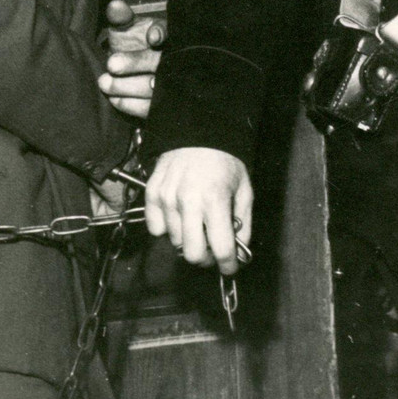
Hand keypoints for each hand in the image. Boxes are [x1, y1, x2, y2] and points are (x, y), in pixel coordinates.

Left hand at [97, 0, 164, 119]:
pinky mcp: (162, 106)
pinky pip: (149, 109)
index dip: (162, 34)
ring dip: (127, 86)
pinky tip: (113, 98)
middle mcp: (173, 61)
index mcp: (167, 37)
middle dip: (136, 62)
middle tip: (111, 64)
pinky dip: (130, 104)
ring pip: (154, 88)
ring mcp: (170, 86)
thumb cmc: (134, 45)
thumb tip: (114, 5)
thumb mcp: (128, 28)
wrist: (136, 74)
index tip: (152, 37)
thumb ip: (121, 17)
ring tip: (104, 83)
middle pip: (160, 62)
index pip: (170, 33)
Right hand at [144, 147, 252, 275]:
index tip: (230, 267)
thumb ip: (244, 223)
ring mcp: (167, 198)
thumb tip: (239, 251)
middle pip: (191, 254)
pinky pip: (155, 228)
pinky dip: (167, 228)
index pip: (221, 249)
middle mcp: (188, 201)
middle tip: (212, 249)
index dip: (228, 265)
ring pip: (174, 242)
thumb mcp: (245, 190)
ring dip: (188, 239)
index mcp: (215, 200)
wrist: (199, 131)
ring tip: (197, 224)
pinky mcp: (152, 193)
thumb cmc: (225, 161)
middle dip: (205, 258)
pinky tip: (179, 216)